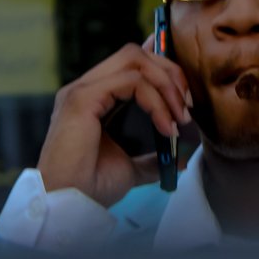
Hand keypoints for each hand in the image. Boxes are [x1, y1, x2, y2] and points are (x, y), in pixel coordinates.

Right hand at [37, 43, 193, 209]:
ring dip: (166, 85)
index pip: (130, 63)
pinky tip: (165, 127)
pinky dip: (155, 101)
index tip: (186, 95)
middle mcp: (86, 88)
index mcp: (94, 98)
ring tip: (180, 118)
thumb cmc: (91, 187)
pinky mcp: (83, 98)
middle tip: (187, 105)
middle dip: (169, 73)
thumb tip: (178, 159)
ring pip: (134, 60)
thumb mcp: (129, 169)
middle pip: (135, 54)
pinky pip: (131, 82)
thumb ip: (151, 158)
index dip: (161, 66)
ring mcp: (82, 90)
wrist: (70, 204)